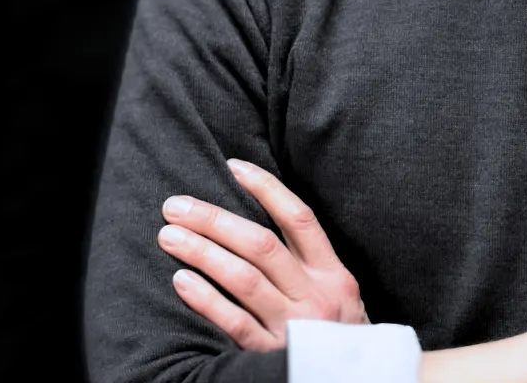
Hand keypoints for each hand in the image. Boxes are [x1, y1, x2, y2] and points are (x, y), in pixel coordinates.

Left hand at [158, 158, 369, 350]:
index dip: (266, 188)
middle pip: (261, 245)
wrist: (357, 381)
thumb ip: (306, 261)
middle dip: (214, 220)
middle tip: (176, 206)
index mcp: (332, 273)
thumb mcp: (334, 290)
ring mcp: (295, 326)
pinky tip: (181, 281)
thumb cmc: (335, 330)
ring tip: (169, 236)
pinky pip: (235, 323)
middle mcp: (316, 295)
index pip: (299, 218)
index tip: (232, 166)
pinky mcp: (271, 355)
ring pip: (244, 280)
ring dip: (202, 252)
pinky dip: (206, 300)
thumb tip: (257, 214)